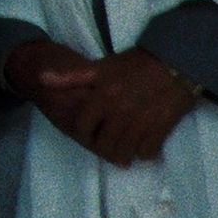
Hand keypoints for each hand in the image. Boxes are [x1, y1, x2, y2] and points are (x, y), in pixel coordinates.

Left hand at [74, 49, 203, 165]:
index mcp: (102, 96)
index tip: (89, 136)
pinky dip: (144, 153)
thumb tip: (41, 79)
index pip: (82, 127)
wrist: (176, 63)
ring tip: (124, 155)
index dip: (82, 135)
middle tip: (108, 150)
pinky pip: (146, 151)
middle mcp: (119, 112)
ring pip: (124, 151)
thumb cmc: (136, 64)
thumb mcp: (101, 67)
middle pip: (103, 144)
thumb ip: (72, 76)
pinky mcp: (160, 129)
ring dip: (123, 155)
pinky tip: (144, 147)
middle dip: (104, 150)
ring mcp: (140, 123)